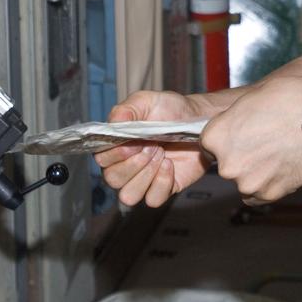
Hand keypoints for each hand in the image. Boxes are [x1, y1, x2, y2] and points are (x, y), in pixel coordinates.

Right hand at [94, 90, 211, 207]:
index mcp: (116, 145)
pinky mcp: (162, 189)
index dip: (115, 153)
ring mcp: (143, 180)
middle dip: (133, 163)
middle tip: (153, 145)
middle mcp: (125, 166)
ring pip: (128, 196)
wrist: (200, 121)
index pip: (101, 159)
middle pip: (112, 179)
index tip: (133, 141)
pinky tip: (171, 165)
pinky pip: (153, 200)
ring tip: (161, 154)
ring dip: (145, 175)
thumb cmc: (171, 110)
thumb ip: (127, 109)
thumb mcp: (147, 101)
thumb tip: (113, 122)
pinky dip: (162, 183)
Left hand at [200, 75, 301, 205]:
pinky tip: (281, 166)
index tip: (241, 135)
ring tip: (277, 153)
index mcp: (216, 137)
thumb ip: (231, 121)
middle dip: (241, 156)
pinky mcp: (270, 194)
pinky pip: (260, 194)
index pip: (209, 145)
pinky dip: (269, 184)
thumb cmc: (288, 100)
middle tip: (264, 142)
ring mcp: (248, 182)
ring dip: (256, 172)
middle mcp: (227, 164)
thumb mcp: (248, 100)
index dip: (226, 139)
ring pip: (244, 181)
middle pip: (227, 165)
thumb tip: (229, 131)